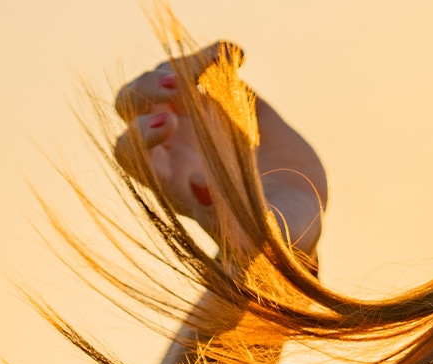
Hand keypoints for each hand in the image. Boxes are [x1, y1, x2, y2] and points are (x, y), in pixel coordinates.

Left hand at [113, 42, 326, 254]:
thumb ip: (235, 229)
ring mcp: (195, 117)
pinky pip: (204, 65)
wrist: (303, 205)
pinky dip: (214, 54)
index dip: (140, 135)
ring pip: (159, 79)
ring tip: (211, 62)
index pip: (132, 154)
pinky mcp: (224, 97)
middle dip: (143, 93)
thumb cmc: (280, 231)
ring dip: (175, 66)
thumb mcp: (265, 239)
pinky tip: (238, 55)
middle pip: (129, 108)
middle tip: (173, 88)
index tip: (169, 125)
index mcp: (170, 181)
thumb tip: (199, 189)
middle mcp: (173, 146)